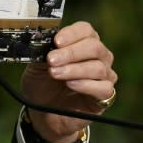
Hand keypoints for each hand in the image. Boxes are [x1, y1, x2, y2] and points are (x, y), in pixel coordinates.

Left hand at [21, 21, 116, 142]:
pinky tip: (70, 84)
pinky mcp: (106, 96)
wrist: (43, 112)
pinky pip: (104, 88)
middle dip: (70, 53)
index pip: (85, 30)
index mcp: (82, 43)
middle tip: (51, 60)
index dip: (72, 34)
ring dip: (73, 69)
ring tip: (54, 73)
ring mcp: (104, 76)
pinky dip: (85, 85)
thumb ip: (42, 52)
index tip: (56, 41)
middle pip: (94, 47)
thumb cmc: (42, 84)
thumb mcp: (36, 65)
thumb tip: (43, 41)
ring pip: (98, 67)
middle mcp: (98, 57)